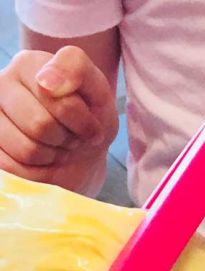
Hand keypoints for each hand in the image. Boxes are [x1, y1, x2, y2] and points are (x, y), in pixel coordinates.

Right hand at [0, 46, 117, 192]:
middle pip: (40, 125)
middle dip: (66, 139)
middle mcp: (2, 86)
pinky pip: (16, 170)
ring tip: (59, 146)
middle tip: (72, 137)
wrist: (82, 151)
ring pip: (27, 150)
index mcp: (27, 64)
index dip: (81, 121)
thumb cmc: (90, 117)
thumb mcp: (98, 90)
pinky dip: (39, 173)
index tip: (91, 125)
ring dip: (53, 156)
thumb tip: (47, 82)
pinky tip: (44, 160)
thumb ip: (76, 68)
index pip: (53, 96)